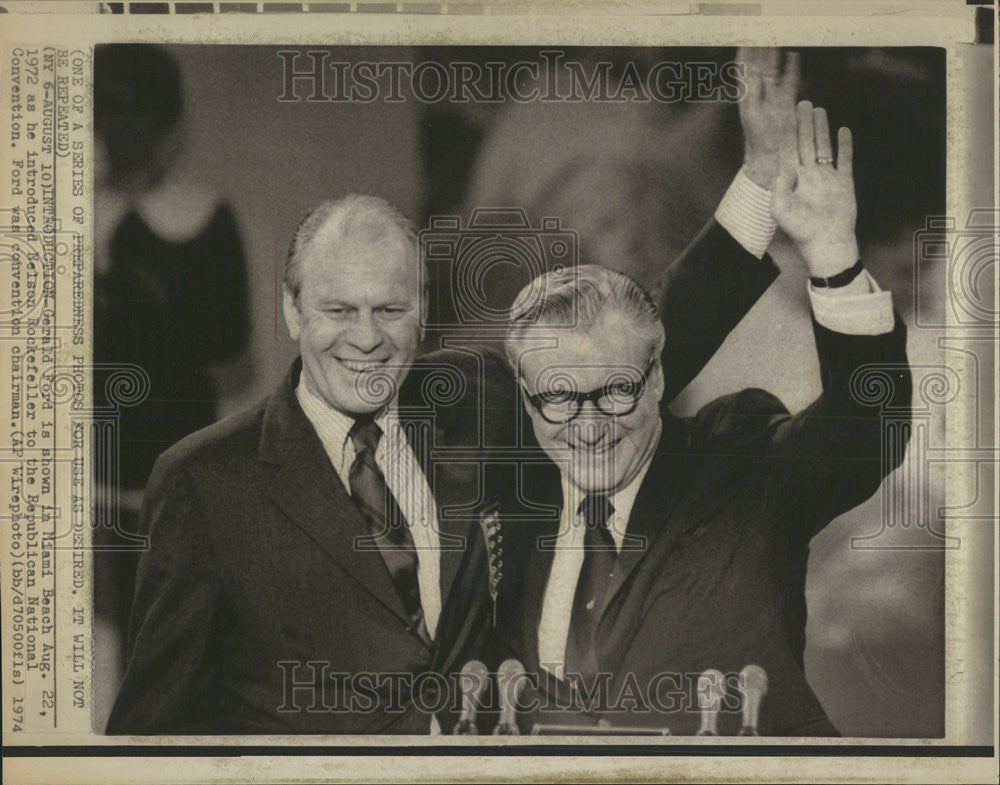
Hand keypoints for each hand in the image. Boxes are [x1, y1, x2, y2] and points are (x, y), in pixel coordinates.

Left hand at [737, 47, 798, 189]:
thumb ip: (753, 94)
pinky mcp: (788, 102)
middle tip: (764, 29)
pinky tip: (793, 56)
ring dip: (776, 54)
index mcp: (748, 94)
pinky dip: (792, 68)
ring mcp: (775, 96)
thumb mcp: (753, 115)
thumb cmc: (758, 140)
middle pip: (761, 64)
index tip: (745, 36)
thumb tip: (754, 74)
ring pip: (776, 69)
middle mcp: (760, 93)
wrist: (771, 158)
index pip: (744, 68)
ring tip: (778, 36)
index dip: (745, 52)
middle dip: (762, 47)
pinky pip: (791, 80)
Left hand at [772, 101, 858, 277]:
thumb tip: (783, 168)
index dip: (788, 133)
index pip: (789, 150)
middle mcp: (809, 175)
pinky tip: (843, 131)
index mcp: (792, 180)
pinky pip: (844, 160)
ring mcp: (826, 178)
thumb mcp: (780, 210)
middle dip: (803, 123)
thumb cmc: (800, 231)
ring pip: (823, 147)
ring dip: (821, 129)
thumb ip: (778, 188)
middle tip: (802, 103)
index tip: (786, 115)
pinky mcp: (844, 183)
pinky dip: (845, 146)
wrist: (827, 244)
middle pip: (805, 143)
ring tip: (819, 110)